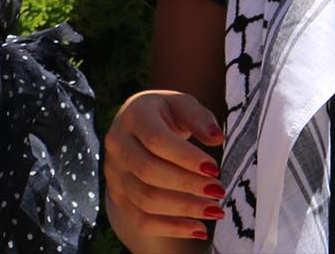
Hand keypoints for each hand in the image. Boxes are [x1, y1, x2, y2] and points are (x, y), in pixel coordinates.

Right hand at [103, 90, 226, 243]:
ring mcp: (114, 174)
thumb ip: (200, 118)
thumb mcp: (183, 103)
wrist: (135, 123)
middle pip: (149, 172)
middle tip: (219, 191)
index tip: (214, 169)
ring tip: (215, 211)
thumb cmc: (166, 112)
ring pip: (144, 199)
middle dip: (188, 185)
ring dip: (183, 209)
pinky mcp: (118, 195)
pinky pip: (140, 218)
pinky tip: (197, 230)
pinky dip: (170, 228)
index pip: (157, 140)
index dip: (186, 157)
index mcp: (134, 116)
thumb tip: (217, 138)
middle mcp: (118, 146)